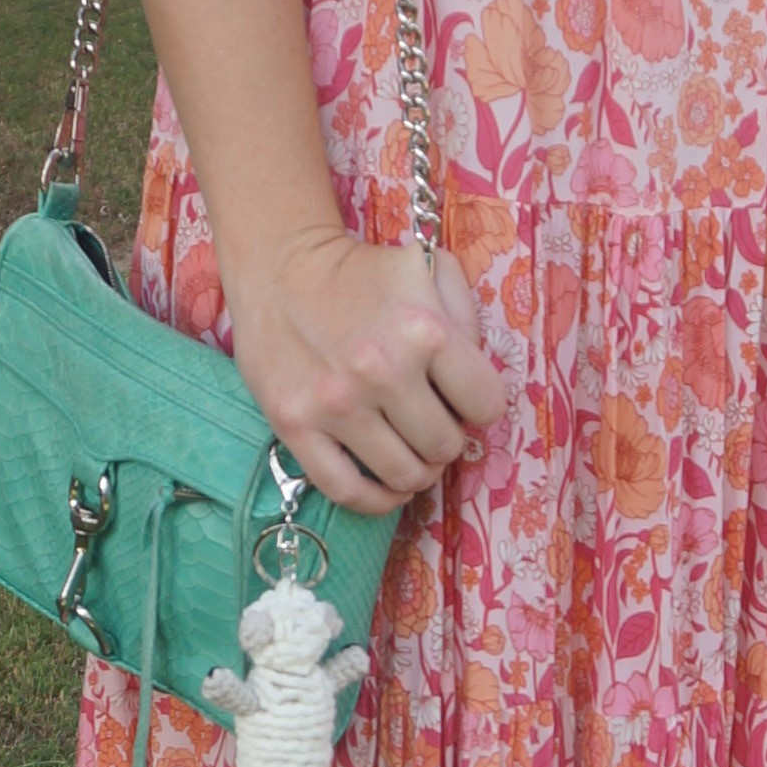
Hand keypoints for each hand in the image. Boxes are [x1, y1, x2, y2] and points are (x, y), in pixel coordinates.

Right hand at [226, 226, 508, 515]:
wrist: (281, 266)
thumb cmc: (364, 273)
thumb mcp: (430, 271)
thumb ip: (468, 320)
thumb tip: (477, 383)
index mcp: (426, 331)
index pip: (486, 406)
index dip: (479, 405)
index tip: (462, 399)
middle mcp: (382, 372)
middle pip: (445, 446)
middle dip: (446, 437)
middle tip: (430, 422)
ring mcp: (335, 404)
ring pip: (404, 475)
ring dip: (416, 469)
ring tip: (410, 451)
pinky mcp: (294, 425)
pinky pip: (346, 491)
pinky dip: (376, 500)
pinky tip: (386, 486)